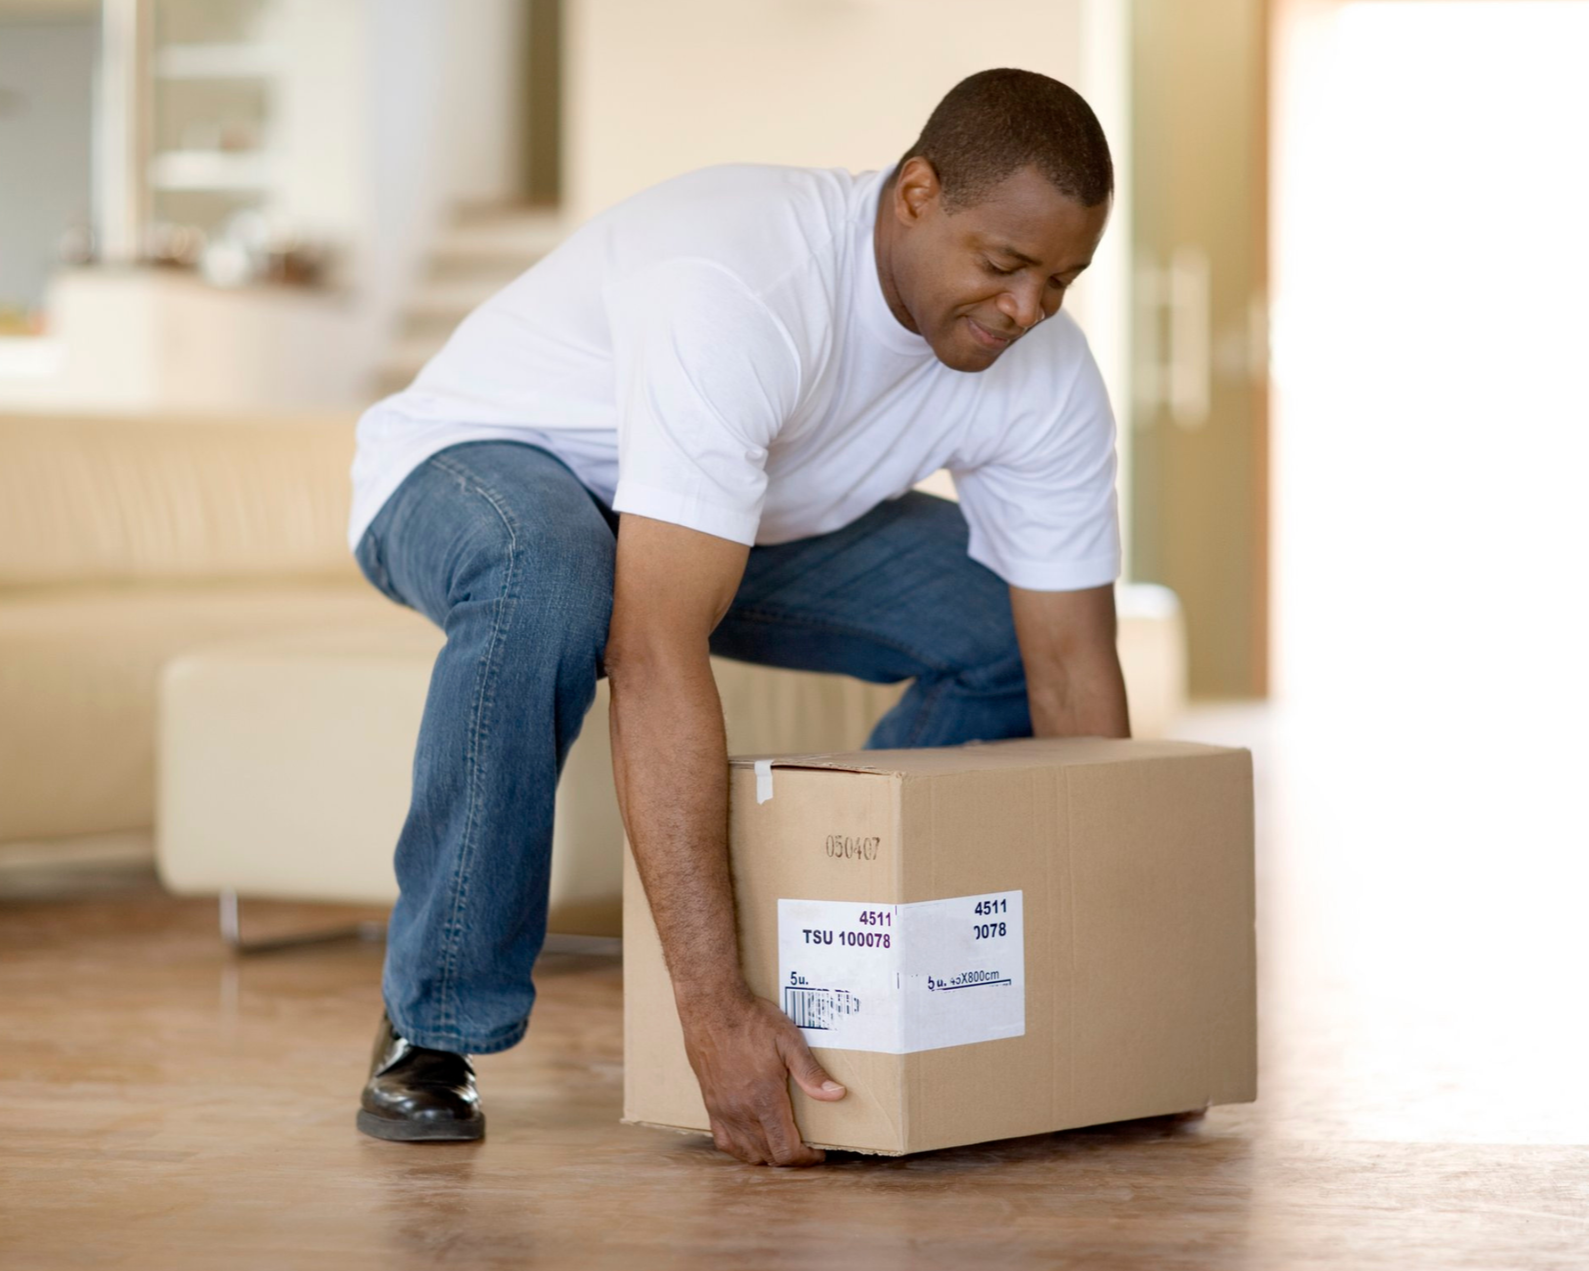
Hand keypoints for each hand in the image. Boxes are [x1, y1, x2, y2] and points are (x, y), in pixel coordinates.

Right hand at [678, 989, 846, 1165]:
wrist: (712, 1007)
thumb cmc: (752, 1021)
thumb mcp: (789, 1041)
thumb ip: (811, 1073)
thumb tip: (837, 1094)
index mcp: (764, 1100)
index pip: (786, 1150)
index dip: (806, 1158)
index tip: (818, 1152)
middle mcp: (742, 1112)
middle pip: (769, 1155)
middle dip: (790, 1157)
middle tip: (805, 1147)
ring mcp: (722, 1110)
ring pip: (746, 1153)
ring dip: (767, 1155)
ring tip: (782, 1143)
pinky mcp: (710, 1104)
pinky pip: (723, 1140)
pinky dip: (740, 1148)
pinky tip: (750, 1140)